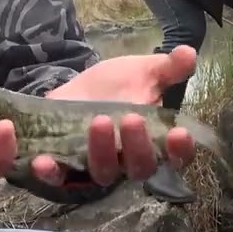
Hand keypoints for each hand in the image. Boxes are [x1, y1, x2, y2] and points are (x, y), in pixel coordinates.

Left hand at [30, 46, 199, 187]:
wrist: (77, 87)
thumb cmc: (117, 85)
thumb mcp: (142, 71)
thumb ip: (167, 67)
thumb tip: (189, 53)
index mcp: (153, 141)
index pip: (174, 156)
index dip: (180, 150)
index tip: (180, 133)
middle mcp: (128, 160)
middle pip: (139, 167)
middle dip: (137, 145)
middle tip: (131, 118)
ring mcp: (96, 166)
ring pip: (103, 172)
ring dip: (102, 151)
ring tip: (99, 120)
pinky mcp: (66, 167)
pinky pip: (60, 179)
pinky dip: (53, 172)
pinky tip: (43, 162)